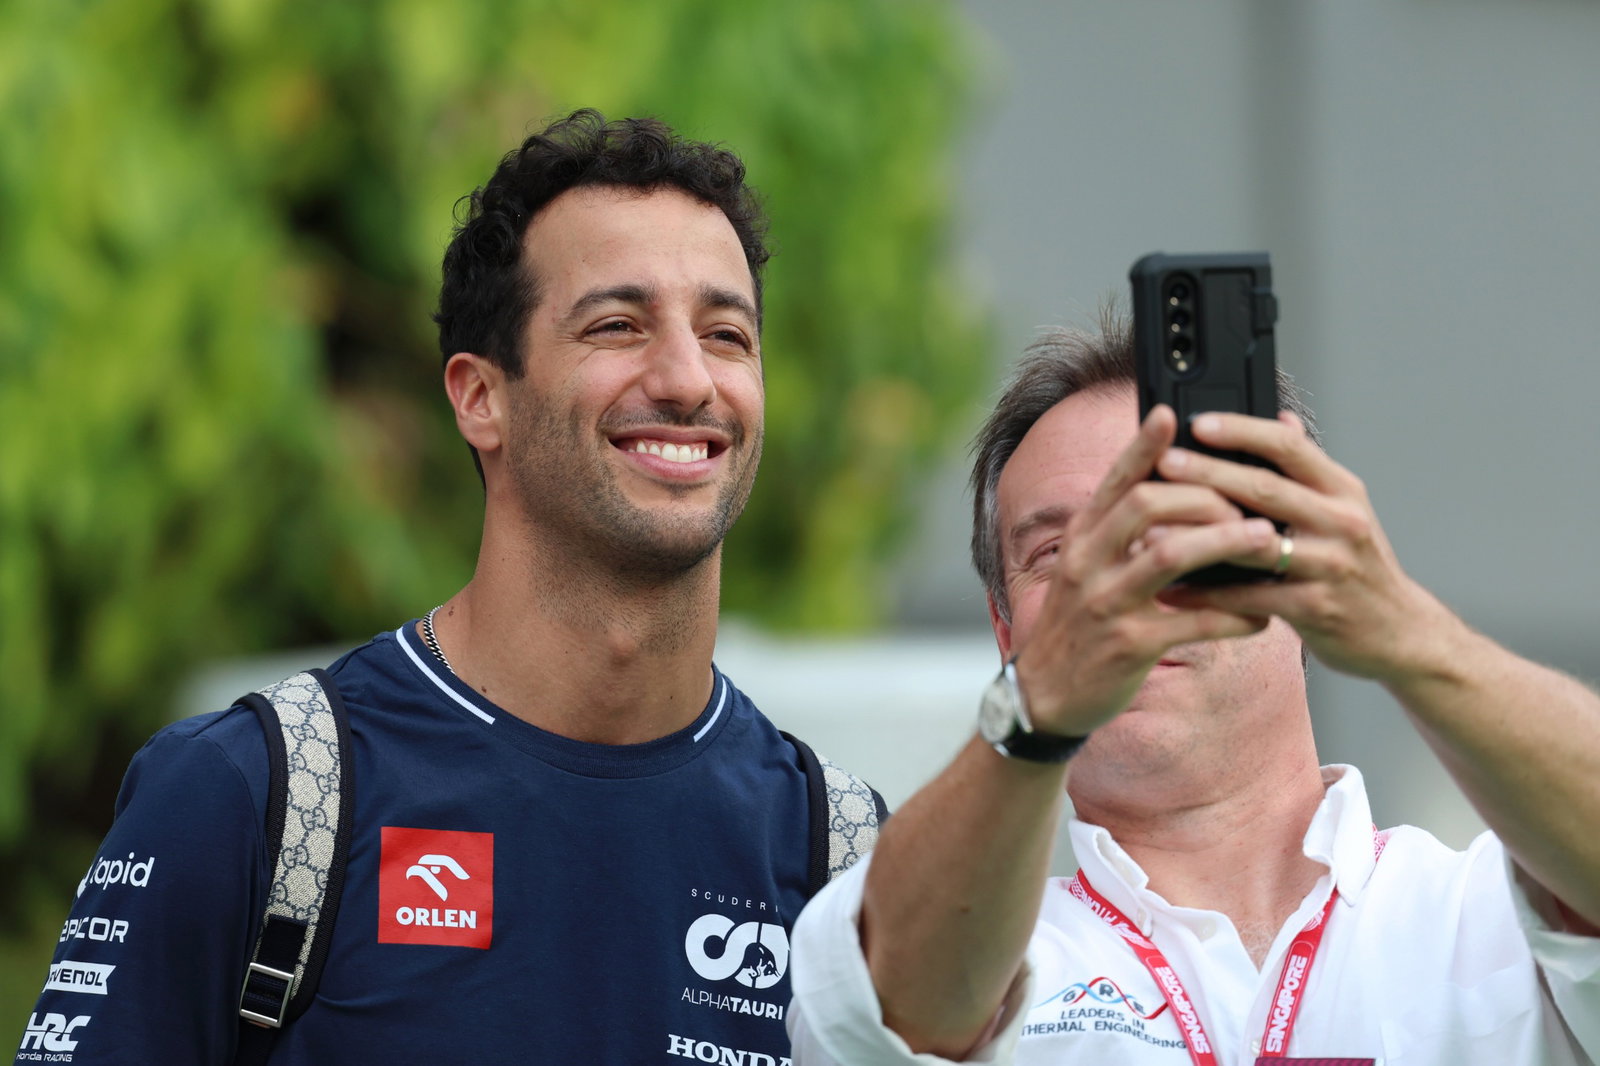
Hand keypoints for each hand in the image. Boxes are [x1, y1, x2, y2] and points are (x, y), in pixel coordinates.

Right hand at [1011, 405, 1276, 734]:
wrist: (1046, 696)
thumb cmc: (1079, 627)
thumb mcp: (1085, 571)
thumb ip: (1118, 534)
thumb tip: (1166, 494)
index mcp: (1082, 540)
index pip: (1114, 480)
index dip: (1143, 445)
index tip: (1173, 413)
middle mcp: (1088, 563)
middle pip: (1145, 504)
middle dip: (1203, 495)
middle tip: (1246, 503)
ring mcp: (1106, 604)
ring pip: (1169, 556)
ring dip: (1224, 543)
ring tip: (1266, 540)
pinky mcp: (1128, 645)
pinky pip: (1190, 621)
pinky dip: (1231, 615)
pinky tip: (1260, 615)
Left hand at [1155, 411, 1451, 681]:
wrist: (1400, 633)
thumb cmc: (1359, 568)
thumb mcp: (1345, 510)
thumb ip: (1309, 470)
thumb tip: (1284, 419)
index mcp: (1341, 490)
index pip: (1290, 446)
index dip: (1242, 430)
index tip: (1198, 422)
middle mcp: (1340, 521)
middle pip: (1266, 488)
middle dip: (1209, 473)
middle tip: (1164, 462)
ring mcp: (1330, 565)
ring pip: (1254, 543)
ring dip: (1200, 534)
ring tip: (1153, 529)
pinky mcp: (1316, 608)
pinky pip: (1250, 597)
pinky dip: (1207, 594)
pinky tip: (1171, 591)